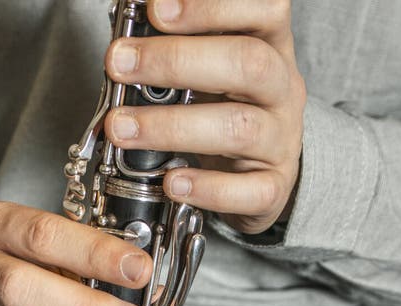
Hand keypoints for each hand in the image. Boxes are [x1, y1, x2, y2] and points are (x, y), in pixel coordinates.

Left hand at [105, 0, 306, 233]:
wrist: (260, 174)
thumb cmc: (225, 111)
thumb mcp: (210, 70)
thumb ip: (179, 49)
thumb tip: (125, 41)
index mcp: (270, 45)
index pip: (262, 8)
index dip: (211, 6)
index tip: (156, 10)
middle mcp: (282, 89)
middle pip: (247, 64)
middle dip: (175, 61)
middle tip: (119, 64)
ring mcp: (281, 141)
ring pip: (240, 129)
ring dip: (172, 127)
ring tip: (121, 129)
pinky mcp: (273, 188)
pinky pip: (250, 192)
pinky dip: (208, 188)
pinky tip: (172, 182)